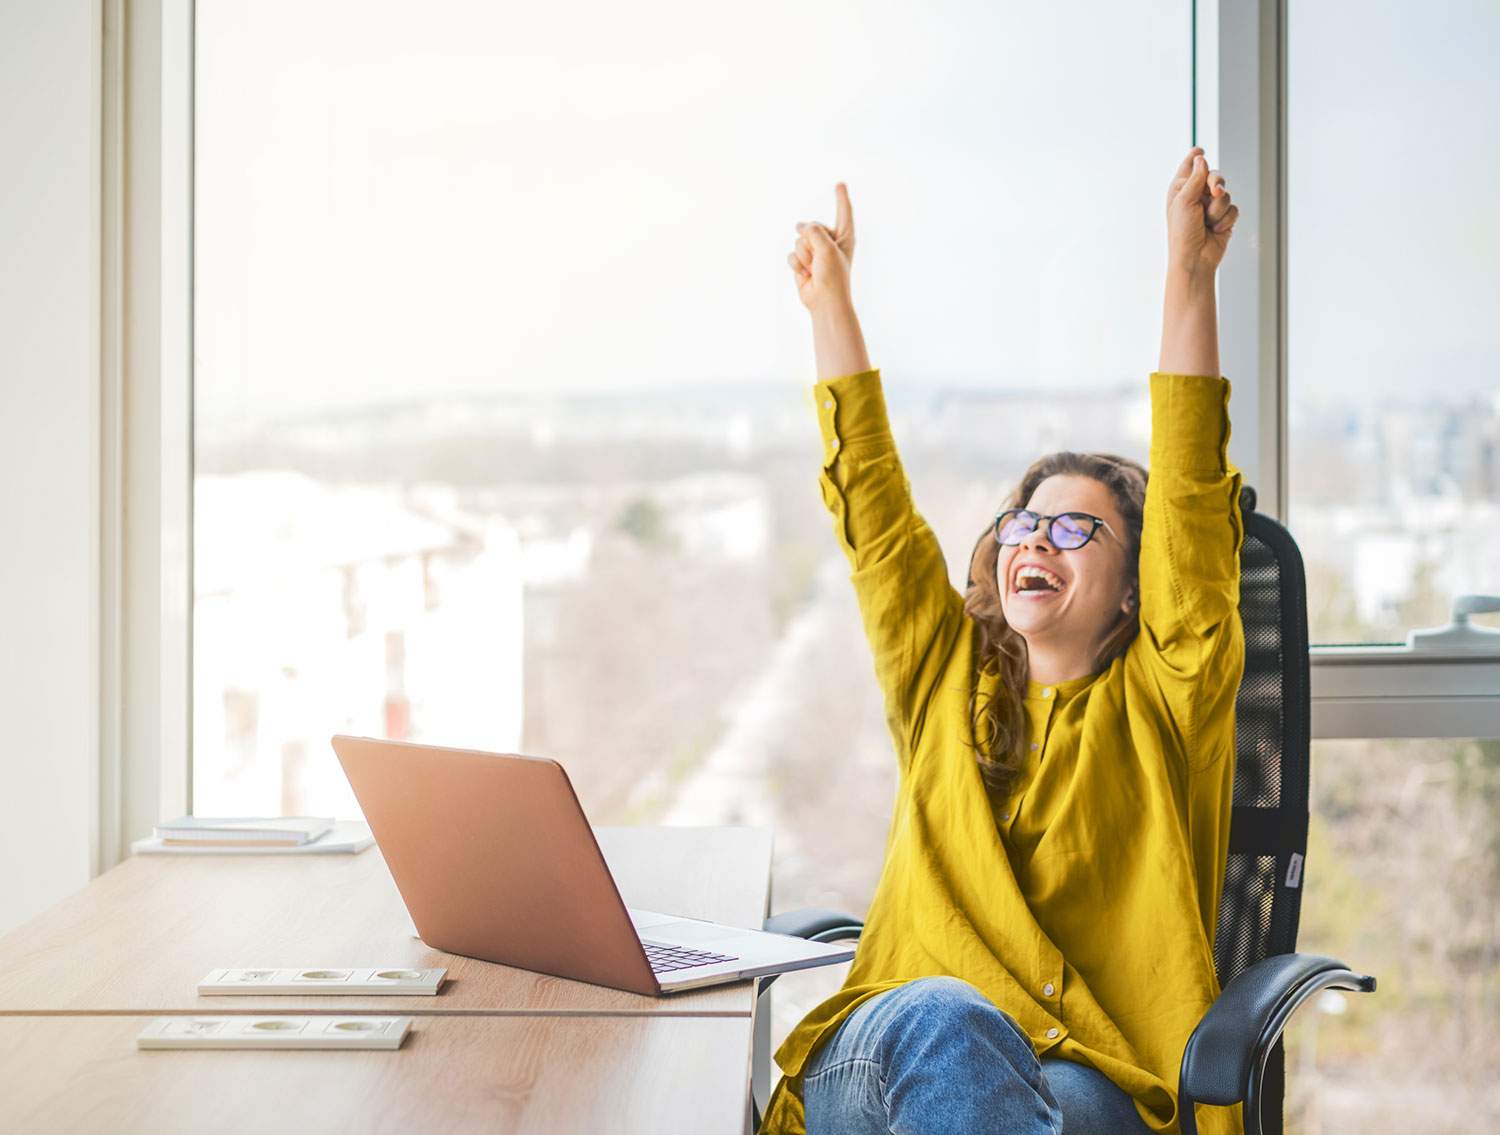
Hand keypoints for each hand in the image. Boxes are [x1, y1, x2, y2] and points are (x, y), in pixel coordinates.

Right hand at [788, 183, 855, 314]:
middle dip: (810, 241)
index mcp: (845, 236)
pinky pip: (792, 253)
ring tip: (814, 269)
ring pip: (799, 240)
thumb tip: (800, 227)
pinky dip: (797, 264)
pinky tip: (806, 275)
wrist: (824, 301)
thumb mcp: (826, 247)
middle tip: (819, 259)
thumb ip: (813, 230)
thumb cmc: (832, 276)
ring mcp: (815, 251)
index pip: (843, 212)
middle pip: (812, 226)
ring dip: (804, 256)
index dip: (841, 197)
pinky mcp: (803, 262)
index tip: (841, 184)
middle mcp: (830, 241)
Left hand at [1165, 147, 1238, 280]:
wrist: (1195, 258)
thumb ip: (1195, 178)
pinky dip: (1225, 219)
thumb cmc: (1183, 232)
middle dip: (1217, 183)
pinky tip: (1216, 230)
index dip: (1196, 157)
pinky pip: (1233, 208)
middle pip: (1214, 175)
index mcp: (1181, 189)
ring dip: (1218, 209)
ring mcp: (1210, 206)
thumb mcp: (1185, 201)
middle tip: (1216, 191)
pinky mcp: (1224, 217)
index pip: (1190, 166)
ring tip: (1208, 222)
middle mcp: (1196, 195)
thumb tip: (1200, 158)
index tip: (1199, 150)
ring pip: (1226, 193)